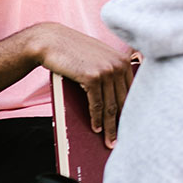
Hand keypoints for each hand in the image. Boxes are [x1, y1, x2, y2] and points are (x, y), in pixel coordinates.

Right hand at [31, 23, 134, 146]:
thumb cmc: (73, 52)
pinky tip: (96, 129)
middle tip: (122, 140)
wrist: (51, 41)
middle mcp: (119, 65)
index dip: (131, 110)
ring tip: (110, 141)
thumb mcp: (98, 57)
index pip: (131, 91)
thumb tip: (118, 97)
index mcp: (124, 61)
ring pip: (111, 106)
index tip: (131, 125)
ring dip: (110, 126)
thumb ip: (111, 70)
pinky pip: (97, 104)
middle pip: (124, 101)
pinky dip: (97, 119)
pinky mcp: (93, 77)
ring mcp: (107, 71)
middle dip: (123, 123)